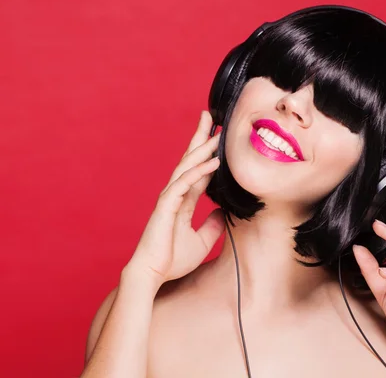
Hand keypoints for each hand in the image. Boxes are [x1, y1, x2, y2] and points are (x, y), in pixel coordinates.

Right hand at [125, 110, 224, 288]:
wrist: (153, 275)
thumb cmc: (172, 260)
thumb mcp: (202, 242)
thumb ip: (212, 226)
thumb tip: (224, 213)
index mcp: (183, 201)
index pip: (198, 171)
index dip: (209, 155)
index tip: (219, 138)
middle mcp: (176, 195)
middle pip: (190, 160)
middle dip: (200, 138)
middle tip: (211, 116)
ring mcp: (170, 198)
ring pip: (187, 166)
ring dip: (201, 147)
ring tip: (216, 131)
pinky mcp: (166, 206)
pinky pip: (185, 183)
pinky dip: (200, 171)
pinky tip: (214, 161)